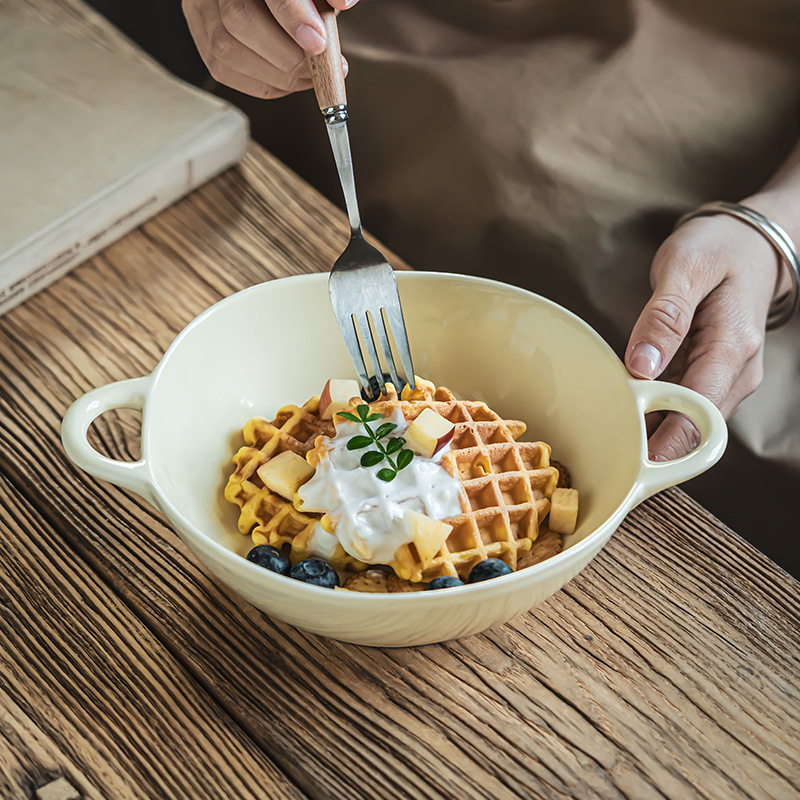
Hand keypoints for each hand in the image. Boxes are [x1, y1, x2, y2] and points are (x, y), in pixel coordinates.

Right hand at [182, 0, 355, 98]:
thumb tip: (343, 1)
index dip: (292, 17)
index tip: (319, 43)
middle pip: (239, 20)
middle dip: (287, 56)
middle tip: (321, 69)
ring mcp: (202, 8)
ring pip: (226, 50)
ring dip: (276, 75)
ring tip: (308, 77)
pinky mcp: (200, 34)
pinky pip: (223, 70)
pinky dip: (262, 84)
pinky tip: (287, 81)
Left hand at [624, 212, 780, 460]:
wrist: (749, 244)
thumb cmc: (717, 250)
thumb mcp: (684, 269)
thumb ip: (663, 318)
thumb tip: (642, 366)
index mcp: (733, 349)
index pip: (699, 413)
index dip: (664, 444)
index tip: (627, 459)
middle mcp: (737, 373)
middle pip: (693, 426)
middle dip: (651, 443)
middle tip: (602, 448)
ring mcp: (727, 378)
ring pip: (687, 420)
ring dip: (650, 429)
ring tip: (605, 431)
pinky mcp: (712, 376)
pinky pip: (683, 404)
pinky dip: (655, 410)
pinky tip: (624, 409)